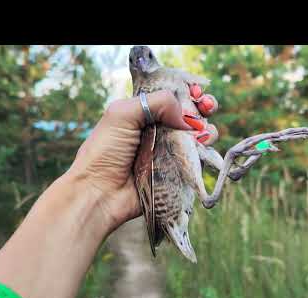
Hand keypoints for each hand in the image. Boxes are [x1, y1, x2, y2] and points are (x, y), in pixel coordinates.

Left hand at [66, 90, 218, 232]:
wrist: (100, 193)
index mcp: (142, 113)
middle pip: (189, 115)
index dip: (187, 93)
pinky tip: (203, 147)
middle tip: (207, 108)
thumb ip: (156, 102)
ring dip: (207, 130)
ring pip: (197, 137)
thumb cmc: (104, 152)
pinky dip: (205, 152)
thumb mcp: (122, 114)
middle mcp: (157, 131)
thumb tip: (186, 116)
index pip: (172, 97)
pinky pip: (196, 160)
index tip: (197, 93)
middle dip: (203, 108)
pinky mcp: (174, 173)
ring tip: (204, 133)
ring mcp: (167, 152)